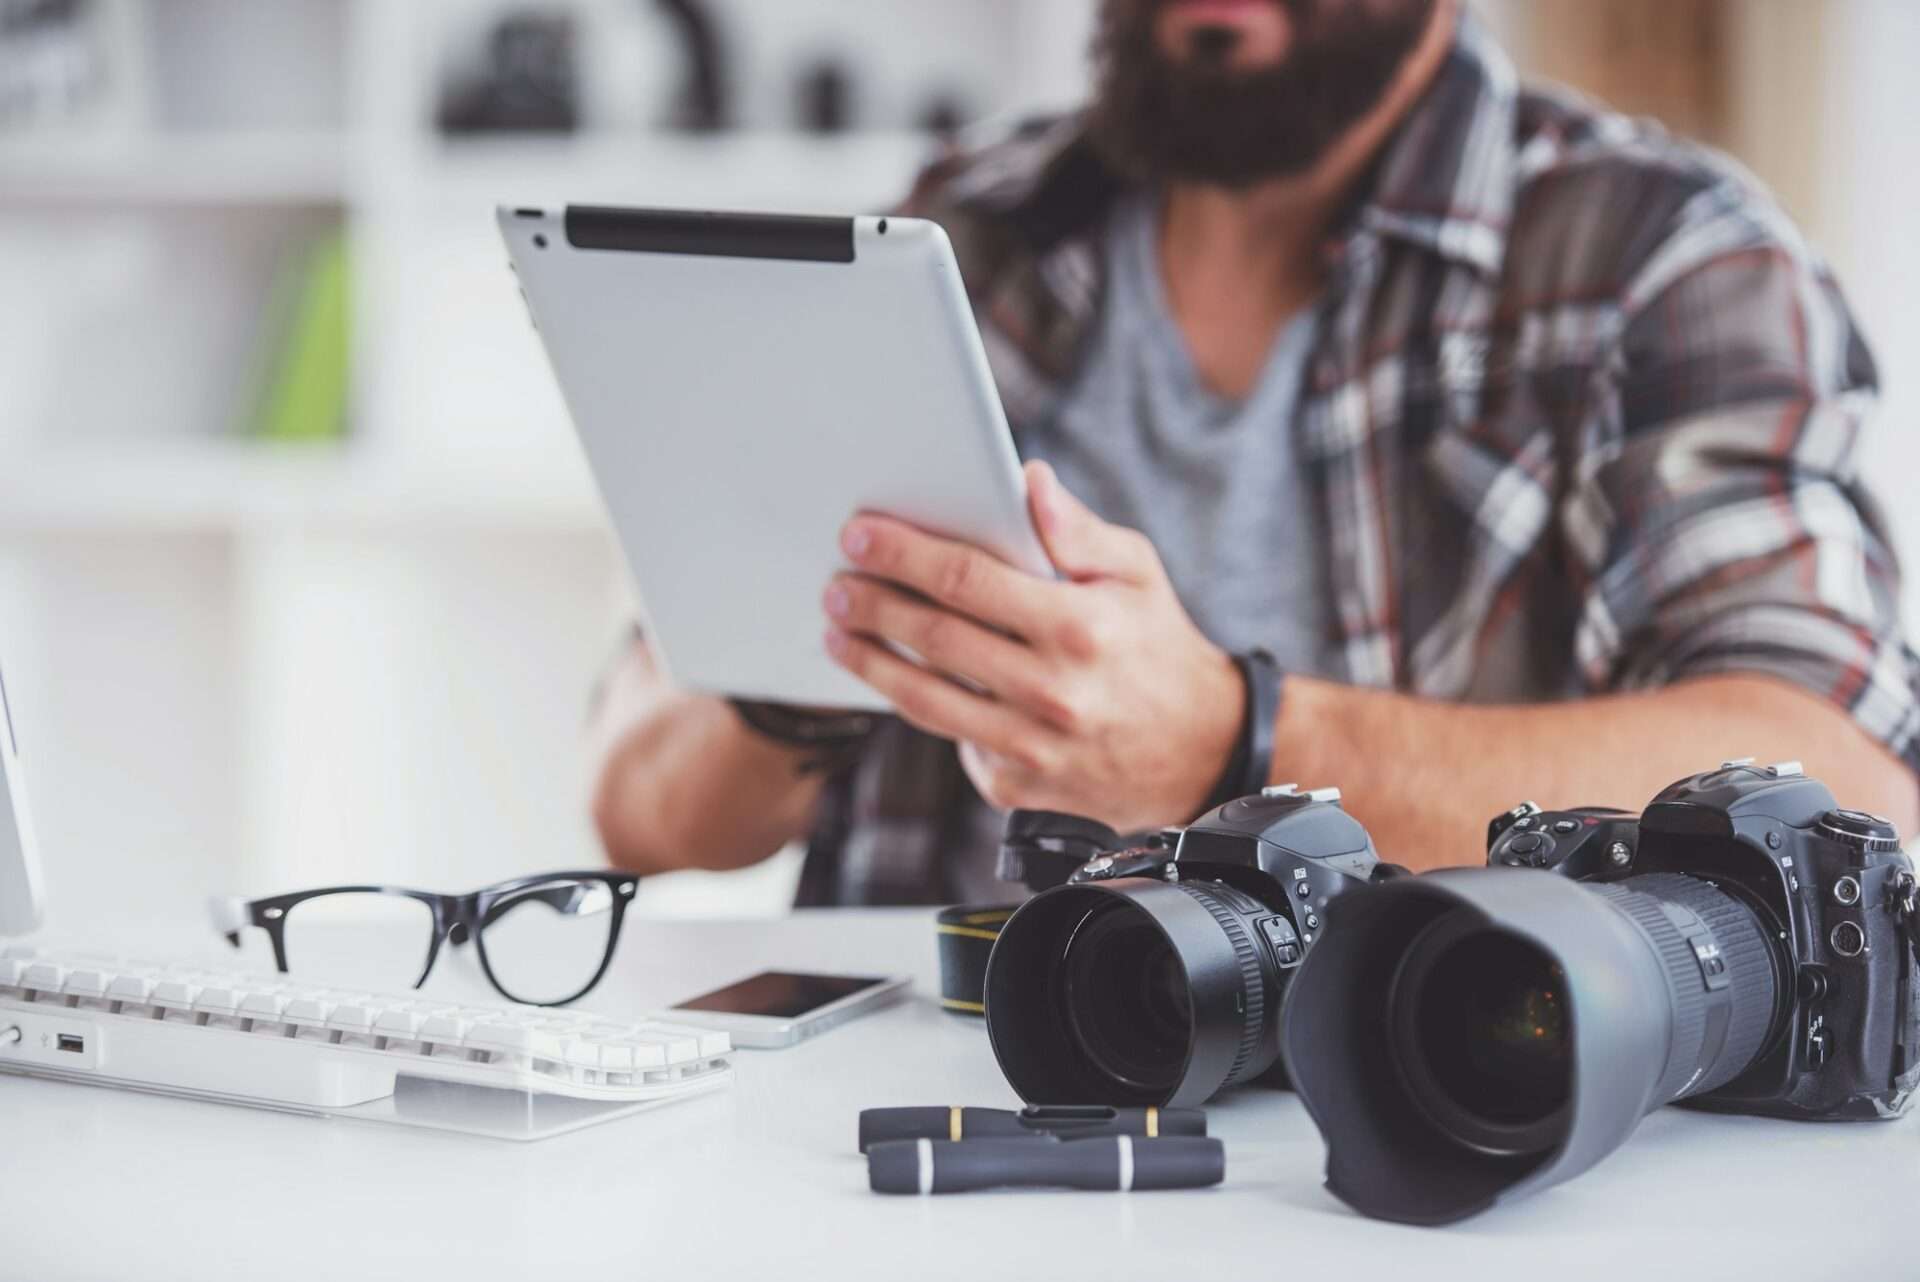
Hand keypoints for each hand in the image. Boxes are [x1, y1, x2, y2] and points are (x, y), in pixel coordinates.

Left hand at [822, 460, 1243, 831]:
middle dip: (872, 604)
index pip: (968, 580)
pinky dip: (919, 708)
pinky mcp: (1017, 787)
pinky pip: (952, 740)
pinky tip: (895, 678)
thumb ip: (1077, 529)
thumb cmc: (1157, 644)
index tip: (860, 534)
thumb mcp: (1137, 572)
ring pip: (925, 700)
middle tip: (837, 584)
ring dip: (871, 662)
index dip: (904, 554)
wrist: (1200, 751)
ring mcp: (1032, 747)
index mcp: (1081, 627)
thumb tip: (1027, 480)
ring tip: (839, 632)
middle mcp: (1053, 691)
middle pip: (934, 637)